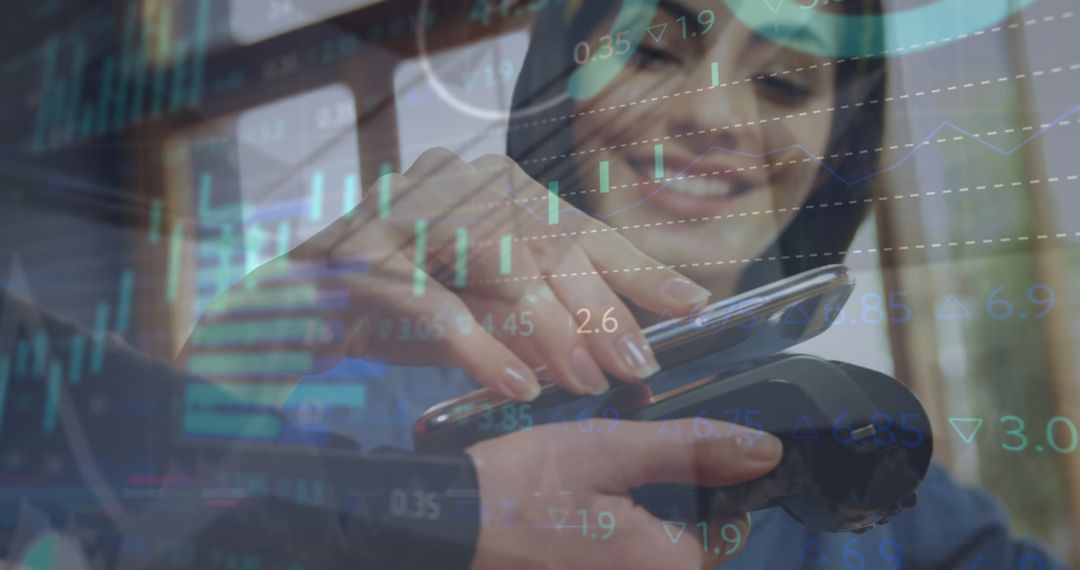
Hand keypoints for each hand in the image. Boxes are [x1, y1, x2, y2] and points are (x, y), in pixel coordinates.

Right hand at [183, 149, 709, 396]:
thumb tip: (620, 349)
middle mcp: (453, 180)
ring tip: (585, 382)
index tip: (692, 304)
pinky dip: (481, 349)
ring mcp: (405, 207)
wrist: (289, 309)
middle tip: (637, 365)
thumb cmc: (397, 306)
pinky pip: (437, 301)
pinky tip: (518, 388)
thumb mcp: (483, 306)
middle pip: (546, 240)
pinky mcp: (363, 251)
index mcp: (488, 184)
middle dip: (599, 308)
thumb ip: (542, 314)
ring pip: (500, 260)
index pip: (577, 224)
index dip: (636, 266)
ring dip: (551, 329)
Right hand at [466, 419, 782, 568]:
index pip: (728, 530)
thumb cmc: (522, 488)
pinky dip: (603, 525)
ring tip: (587, 475)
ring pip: (645, 543)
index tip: (666, 453)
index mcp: (667, 566)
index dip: (709, 482)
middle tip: (615, 461)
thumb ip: (692, 450)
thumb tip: (766, 452)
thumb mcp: (609, 450)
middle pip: (683, 539)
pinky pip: (611, 554)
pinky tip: (571, 501)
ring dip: (628, 506)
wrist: (438, 524)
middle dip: (662, 494)